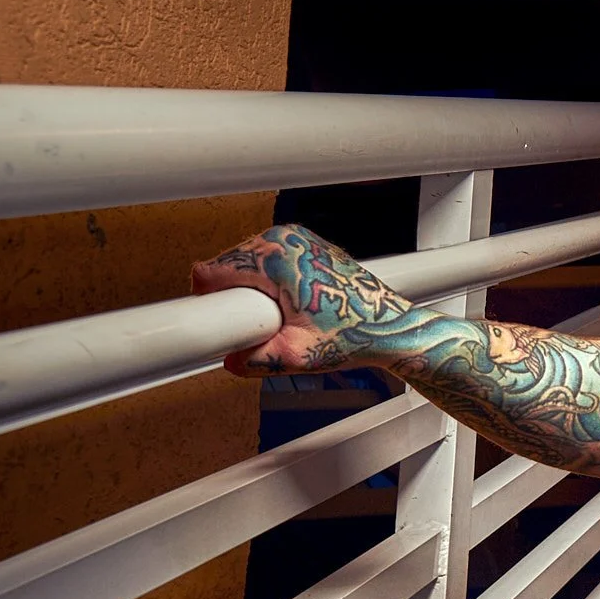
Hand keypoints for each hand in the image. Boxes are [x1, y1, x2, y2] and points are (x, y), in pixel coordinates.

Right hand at [190, 224, 419, 375]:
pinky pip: (268, 261)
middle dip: (232, 298)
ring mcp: (296, 238)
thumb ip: (257, 359)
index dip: (207, 302)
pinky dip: (268, 282)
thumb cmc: (356, 334)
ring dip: (250, 291)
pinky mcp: (305, 245)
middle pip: (228, 265)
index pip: (211, 271)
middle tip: (259, 327)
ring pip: (247, 263)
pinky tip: (288, 305)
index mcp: (276, 257)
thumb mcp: (299, 354)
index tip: (212, 323)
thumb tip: (230, 360)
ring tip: (279, 317)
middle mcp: (284, 238)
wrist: (392, 327)